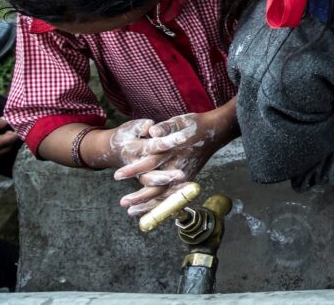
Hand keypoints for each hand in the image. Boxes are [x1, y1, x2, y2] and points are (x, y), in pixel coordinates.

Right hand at [0, 117, 15, 160]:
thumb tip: (6, 120)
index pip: (13, 138)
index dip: (16, 131)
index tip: (14, 125)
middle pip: (10, 146)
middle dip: (11, 138)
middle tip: (6, 130)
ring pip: (5, 152)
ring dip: (6, 145)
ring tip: (0, 136)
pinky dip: (0, 149)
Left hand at [114, 111, 228, 215]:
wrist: (217, 131)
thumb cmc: (196, 125)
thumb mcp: (180, 121)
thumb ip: (165, 127)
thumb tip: (150, 130)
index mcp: (174, 152)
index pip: (151, 163)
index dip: (134, 169)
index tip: (117, 176)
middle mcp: (179, 167)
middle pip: (158, 186)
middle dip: (140, 196)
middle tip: (123, 203)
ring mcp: (185, 175)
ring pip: (165, 194)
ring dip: (148, 204)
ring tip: (131, 211)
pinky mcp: (187, 177)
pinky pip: (172, 194)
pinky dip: (159, 202)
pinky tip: (148, 208)